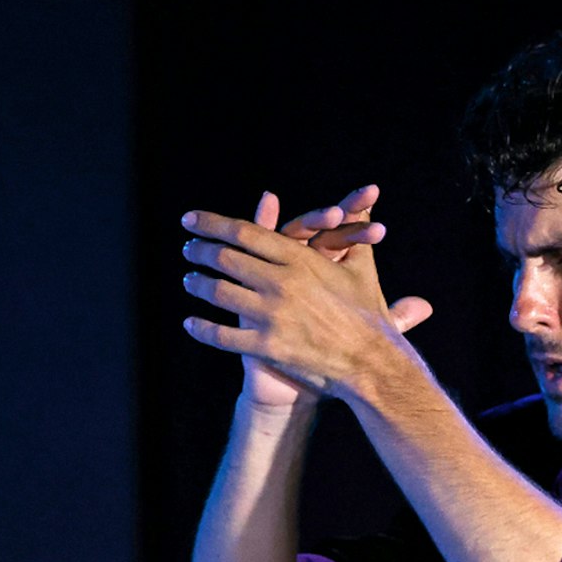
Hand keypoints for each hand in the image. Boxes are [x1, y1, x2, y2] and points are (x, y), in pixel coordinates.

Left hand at [181, 186, 431, 403]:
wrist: (373, 363)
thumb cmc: (369, 314)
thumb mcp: (362, 267)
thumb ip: (356, 229)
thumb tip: (369, 198)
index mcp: (300, 260)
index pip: (245, 233)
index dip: (212, 224)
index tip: (191, 220)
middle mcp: (282, 283)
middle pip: (226, 259)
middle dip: (200, 252)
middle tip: (189, 249)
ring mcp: (273, 316)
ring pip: (219, 294)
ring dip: (198, 285)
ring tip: (190, 281)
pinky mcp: (268, 347)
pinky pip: (223, 336)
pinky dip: (202, 329)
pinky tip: (191, 324)